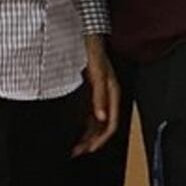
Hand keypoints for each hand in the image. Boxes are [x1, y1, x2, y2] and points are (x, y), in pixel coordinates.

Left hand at [75, 35, 123, 154]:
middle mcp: (106, 96)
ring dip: (85, 135)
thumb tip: (101, 117)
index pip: (110, 124)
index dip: (100, 139)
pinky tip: (72, 130)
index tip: (89, 149)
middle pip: (102, 126)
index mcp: (112, 93)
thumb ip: (99, 95)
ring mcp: (97, 95)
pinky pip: (87, 114)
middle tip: (77, 152)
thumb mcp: (97, 73)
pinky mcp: (89, 92)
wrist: (85, 34)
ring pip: (94, 122)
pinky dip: (81, 124)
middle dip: (91, 141)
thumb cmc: (93, 50)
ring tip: (74, 146)